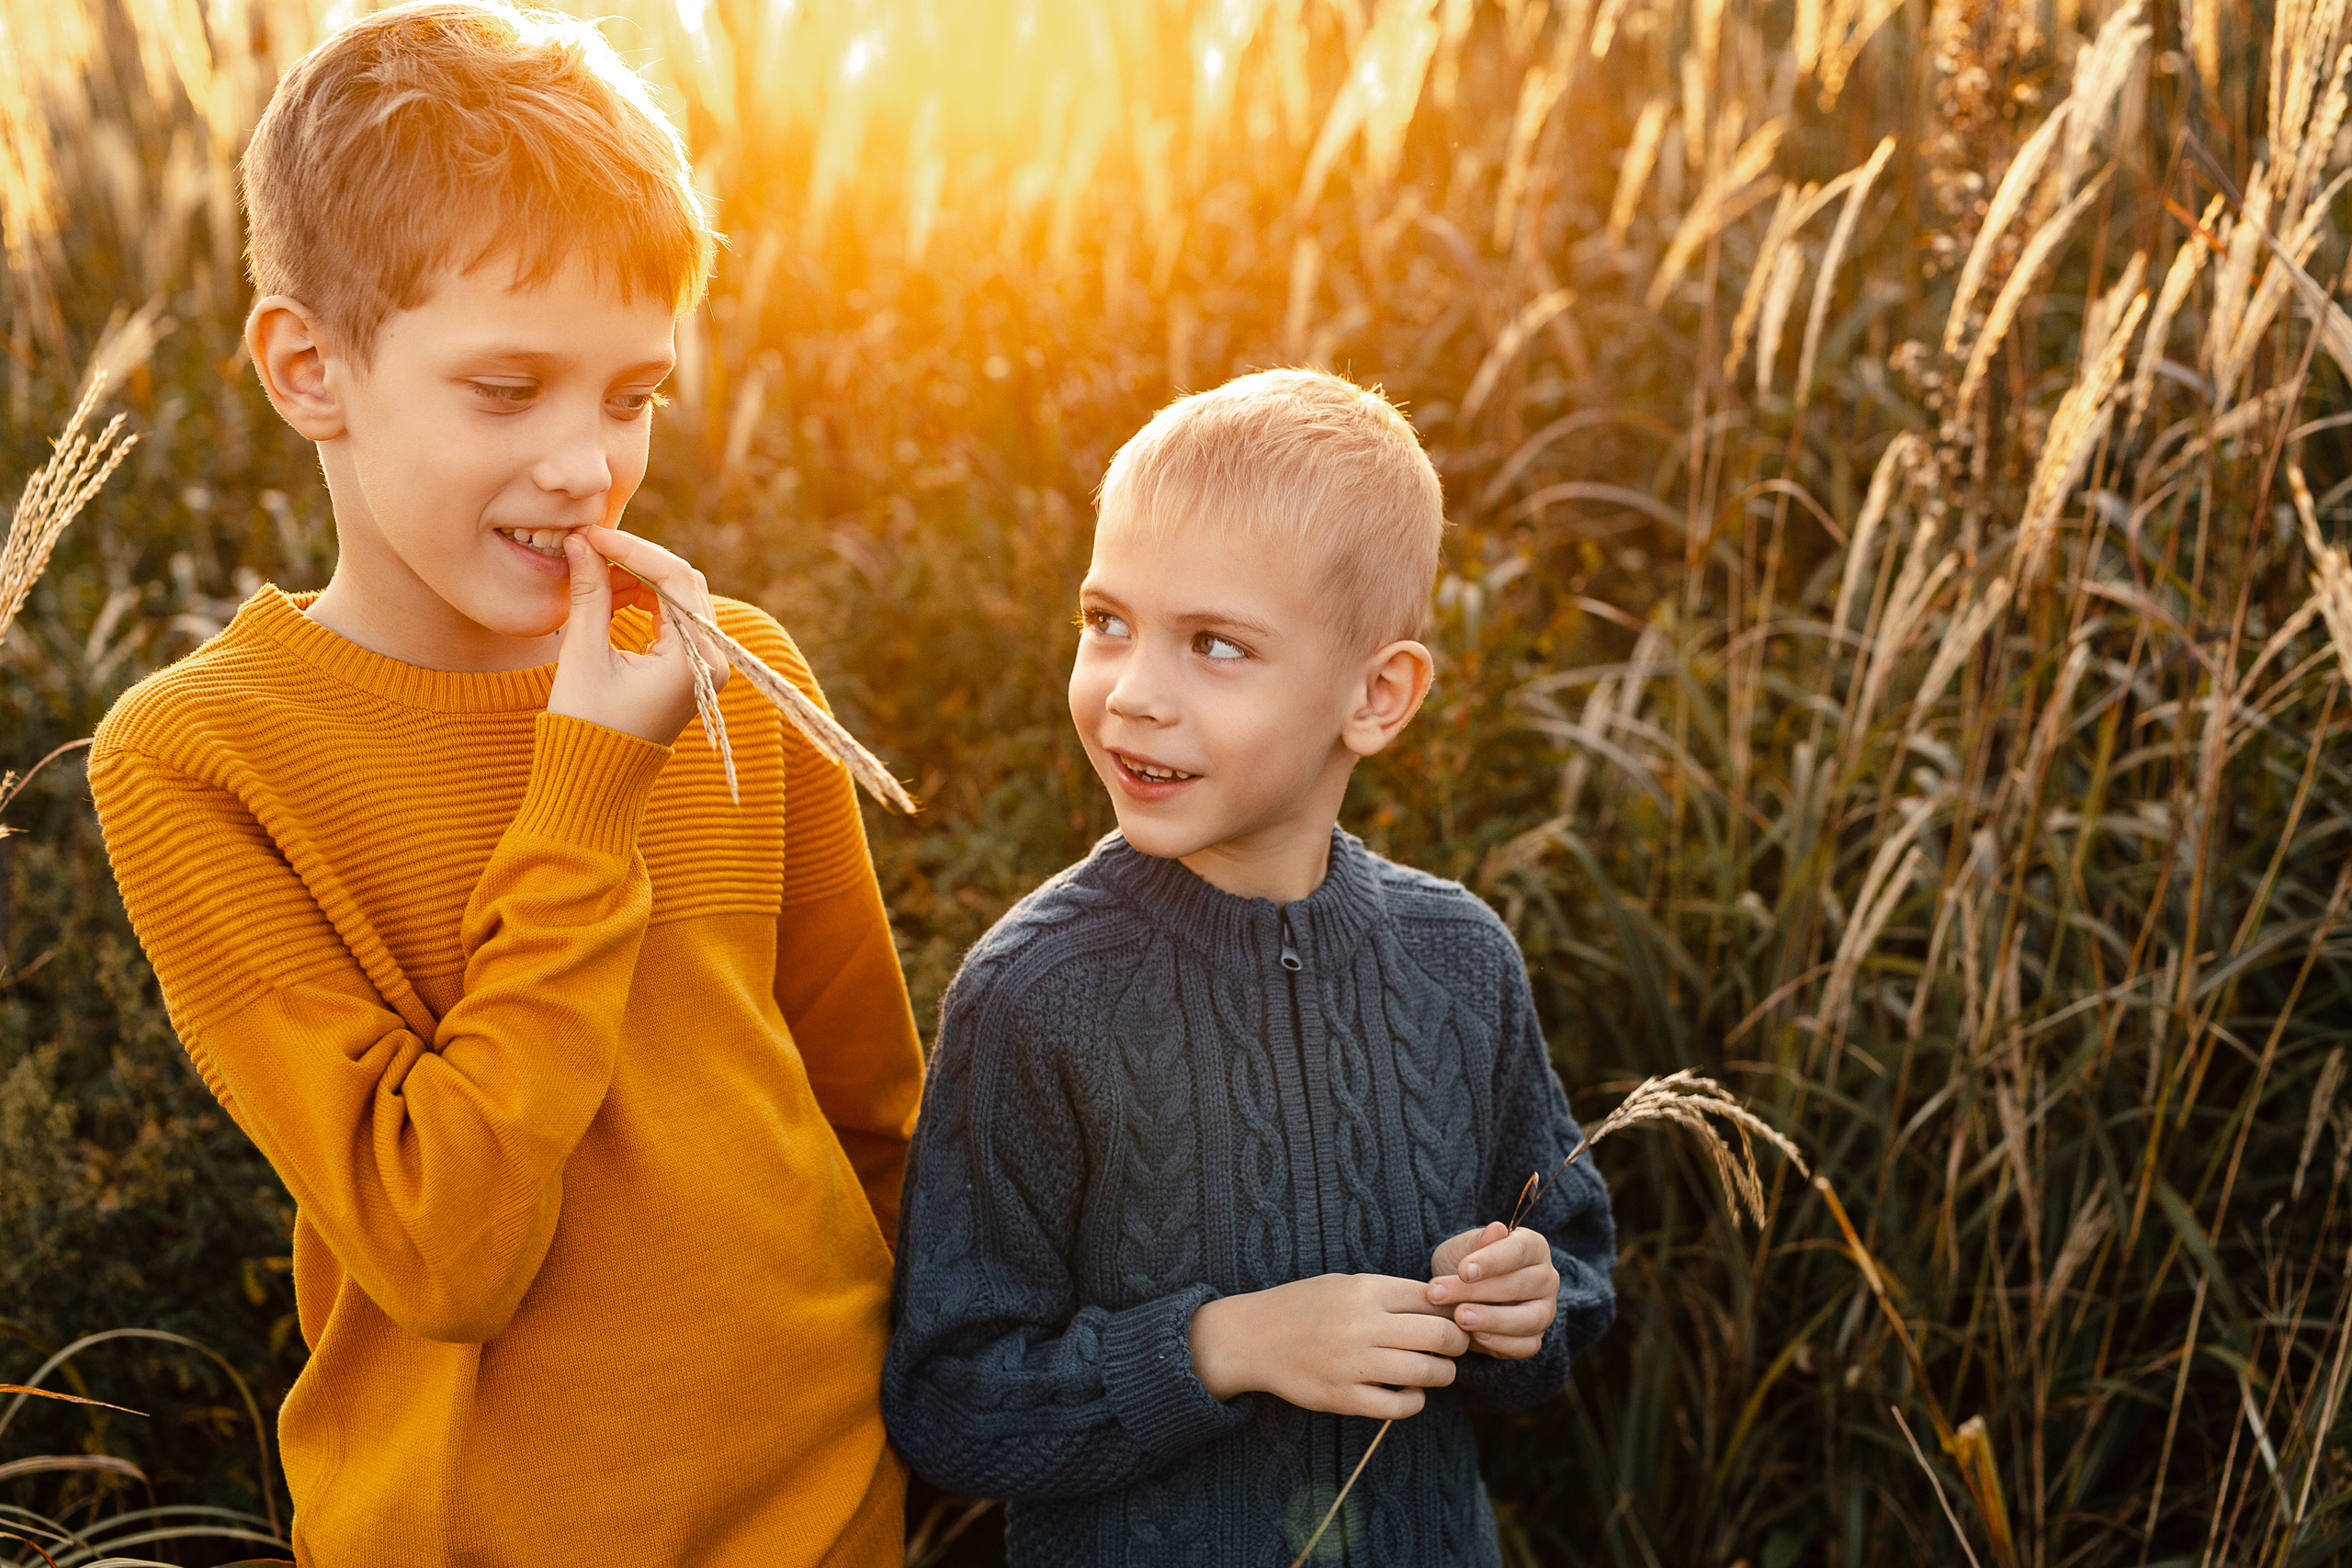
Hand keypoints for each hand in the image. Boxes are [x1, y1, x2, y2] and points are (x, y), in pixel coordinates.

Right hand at [545, 525, 728, 745]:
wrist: (595, 779)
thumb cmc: (586, 725)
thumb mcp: (583, 656)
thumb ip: (588, 595)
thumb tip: (581, 543)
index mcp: (694, 661)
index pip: (675, 579)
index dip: (633, 549)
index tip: (592, 534)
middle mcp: (711, 660)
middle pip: (683, 583)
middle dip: (636, 559)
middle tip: (590, 546)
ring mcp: (703, 665)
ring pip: (678, 596)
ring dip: (637, 578)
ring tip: (591, 572)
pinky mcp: (689, 669)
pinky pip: (672, 617)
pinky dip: (641, 600)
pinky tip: (605, 596)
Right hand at [1187, 1273, 1468, 1419]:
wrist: (1253, 1337)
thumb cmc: (1304, 1307)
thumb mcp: (1344, 1285)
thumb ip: (1388, 1294)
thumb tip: (1442, 1305)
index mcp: (1365, 1289)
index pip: (1433, 1298)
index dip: (1453, 1310)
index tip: (1456, 1319)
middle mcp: (1362, 1324)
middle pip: (1440, 1335)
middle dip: (1458, 1344)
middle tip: (1456, 1348)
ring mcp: (1353, 1363)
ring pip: (1426, 1372)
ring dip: (1443, 1373)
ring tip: (1438, 1371)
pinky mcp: (1343, 1397)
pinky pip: (1399, 1406)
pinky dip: (1415, 1401)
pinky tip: (1410, 1392)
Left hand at [1427, 1222, 1558, 1359]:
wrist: (1455, 1296)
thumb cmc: (1462, 1265)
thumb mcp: (1460, 1249)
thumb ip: (1476, 1242)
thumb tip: (1497, 1228)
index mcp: (1533, 1247)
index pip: (1519, 1250)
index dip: (1492, 1261)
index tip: (1463, 1271)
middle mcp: (1546, 1278)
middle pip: (1519, 1285)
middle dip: (1477, 1291)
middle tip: (1440, 1294)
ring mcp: (1545, 1310)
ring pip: (1529, 1318)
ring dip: (1492, 1320)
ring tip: (1459, 1317)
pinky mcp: (1535, 1338)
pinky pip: (1527, 1346)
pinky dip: (1501, 1343)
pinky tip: (1474, 1337)